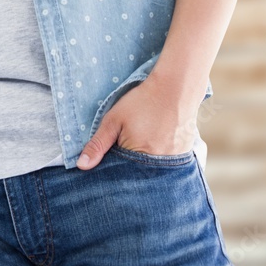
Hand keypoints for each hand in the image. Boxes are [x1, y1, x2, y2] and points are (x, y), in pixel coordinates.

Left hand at [76, 72, 198, 168]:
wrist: (174, 90)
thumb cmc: (141, 103)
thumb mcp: (113, 120)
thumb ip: (98, 144)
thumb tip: (81, 166)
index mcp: (138, 159)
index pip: (120, 175)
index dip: (114, 165)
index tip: (113, 153)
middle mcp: (158, 167)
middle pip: (138, 175)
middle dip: (130, 165)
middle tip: (132, 139)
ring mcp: (173, 163)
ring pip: (153, 171)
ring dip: (146, 161)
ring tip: (147, 137)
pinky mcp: (184, 157)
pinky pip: (168, 165)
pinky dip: (160, 156)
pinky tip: (158, 140)